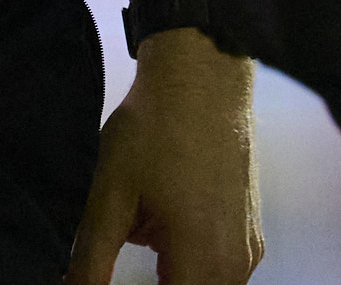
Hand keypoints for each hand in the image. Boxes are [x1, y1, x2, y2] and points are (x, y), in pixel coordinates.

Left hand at [68, 32, 260, 284]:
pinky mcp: (251, 227)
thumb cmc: (158, 131)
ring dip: (176, 283)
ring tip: (144, 254)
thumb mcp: (108, 202)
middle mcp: (236, 258)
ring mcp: (249, 243)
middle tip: (118, 262)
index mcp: (201, 256)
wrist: (205, 77)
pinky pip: (225, 273)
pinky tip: (165, 245)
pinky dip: (192, 272)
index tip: (107, 279)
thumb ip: (89, 267)